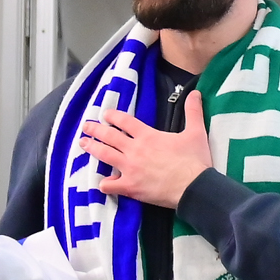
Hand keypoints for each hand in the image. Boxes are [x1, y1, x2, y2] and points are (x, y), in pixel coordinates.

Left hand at [78, 91, 212, 207]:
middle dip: (96, 129)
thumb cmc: (194, 160)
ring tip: (83, 143)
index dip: (113, 116)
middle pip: (109, 136)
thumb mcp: (196, 132)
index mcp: (147, 136)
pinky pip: (110, 185)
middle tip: (86, 126)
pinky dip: (105, 184)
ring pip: (105, 155)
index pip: (125, 121)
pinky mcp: (130, 187)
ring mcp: (130, 168)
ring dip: (92, 148)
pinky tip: (102, 183)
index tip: (106, 114)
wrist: (194, 186)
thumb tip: (196, 93)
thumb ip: (193, 111)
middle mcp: (134, 150)